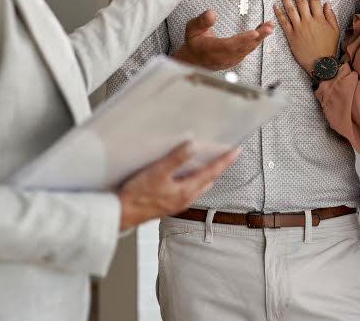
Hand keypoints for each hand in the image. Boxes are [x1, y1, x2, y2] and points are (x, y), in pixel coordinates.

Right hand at [117, 142, 239, 230]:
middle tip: (226, 154)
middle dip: (218, 167)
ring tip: (210, 161)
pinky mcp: (170, 204)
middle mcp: (186, 199)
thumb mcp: (157, 172)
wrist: (123, 214)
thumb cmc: (138, 195)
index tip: (236, 150)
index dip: (224, 160)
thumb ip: (176, 159)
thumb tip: (192, 146)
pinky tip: (186, 174)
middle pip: (209, 180)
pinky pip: (189, 189)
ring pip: (200, 186)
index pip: (212, 172)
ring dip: (207, 173)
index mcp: (186, 191)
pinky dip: (194, 179)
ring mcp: (178, 202)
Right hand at [172, 10, 273, 70]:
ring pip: (248, 48)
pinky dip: (257, 39)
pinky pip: (249, 48)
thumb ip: (201, 21)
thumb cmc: (194, 43)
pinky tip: (264, 30)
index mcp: (212, 50)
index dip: (243, 40)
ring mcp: (232, 59)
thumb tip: (211, 13)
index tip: (254, 33)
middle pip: (244, 47)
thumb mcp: (192, 29)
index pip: (230, 46)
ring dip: (260, 37)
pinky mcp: (237, 58)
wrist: (194, 59)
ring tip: (269, 26)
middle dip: (258, 37)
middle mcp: (224, 57)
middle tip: (268, 27)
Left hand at [273, 0, 339, 72]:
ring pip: (291, 10)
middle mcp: (308, 21)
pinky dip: (279, 14)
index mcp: (319, 19)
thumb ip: (330, 16)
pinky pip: (284, 22)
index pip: (314, 0)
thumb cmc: (328, 47)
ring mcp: (298, 28)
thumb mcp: (335, 30)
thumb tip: (326, 3)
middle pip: (301, 1)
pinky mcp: (291, 36)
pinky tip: (275, 6)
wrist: (320, 63)